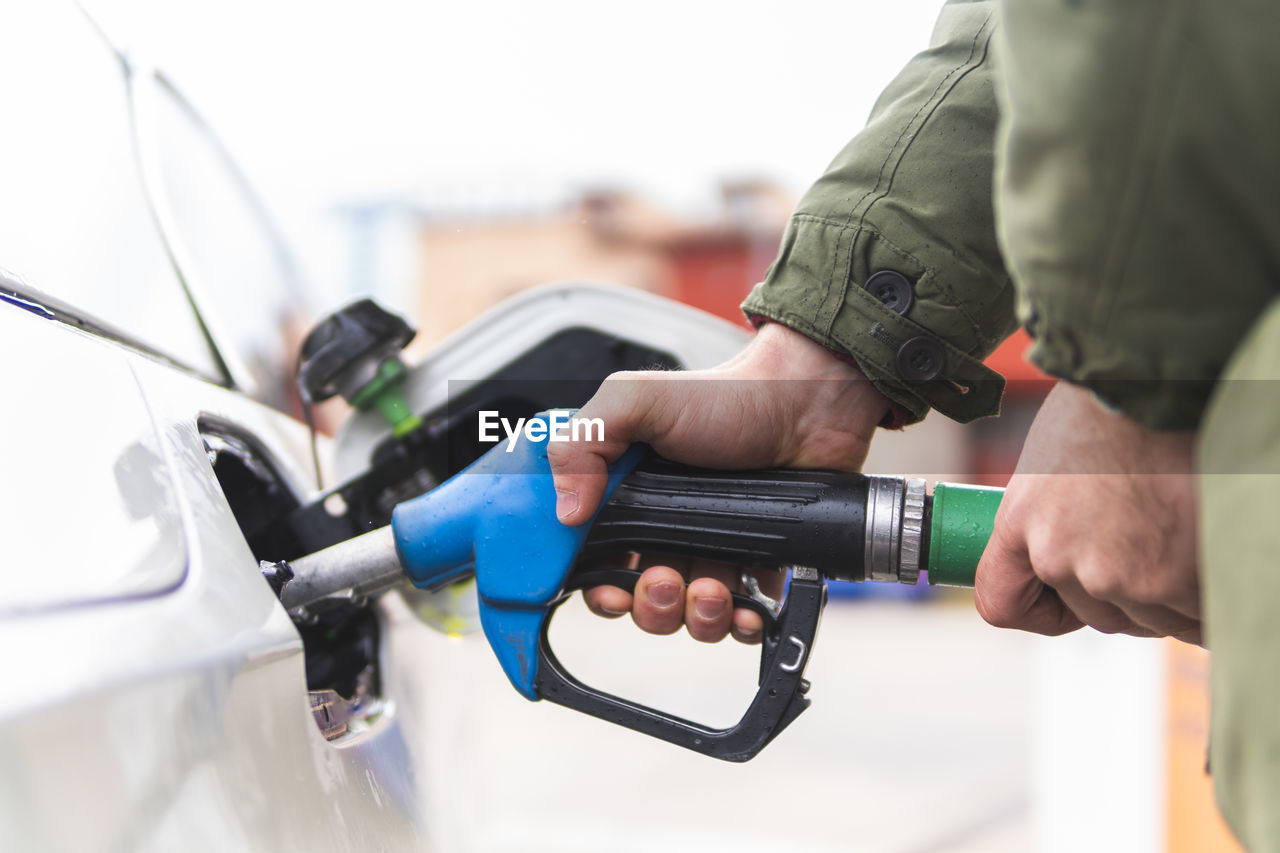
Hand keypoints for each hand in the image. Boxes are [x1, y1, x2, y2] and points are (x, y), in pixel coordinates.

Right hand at [549, 322, 891, 642]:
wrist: (807, 403)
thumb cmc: (726, 397)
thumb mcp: (636, 400)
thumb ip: (582, 443)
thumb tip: (564, 512)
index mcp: (629, 497)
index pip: (597, 563)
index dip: (599, 588)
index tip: (610, 590)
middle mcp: (667, 529)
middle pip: (642, 600)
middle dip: (651, 605)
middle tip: (667, 577)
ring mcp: (714, 549)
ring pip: (691, 616)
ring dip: (697, 616)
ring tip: (714, 586)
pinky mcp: (760, 564)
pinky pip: (743, 617)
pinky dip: (742, 623)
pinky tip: (746, 608)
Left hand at [974, 382, 1201, 644]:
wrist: (1166, 378)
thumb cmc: (1117, 400)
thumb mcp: (1059, 456)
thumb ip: (1060, 510)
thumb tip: (1085, 541)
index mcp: (1021, 520)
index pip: (1001, 601)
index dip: (1037, 607)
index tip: (1063, 597)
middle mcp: (1060, 556)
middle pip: (1098, 612)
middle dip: (1126, 589)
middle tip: (1158, 539)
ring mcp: (1118, 574)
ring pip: (1151, 618)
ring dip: (1173, 592)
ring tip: (1190, 532)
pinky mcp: (1175, 580)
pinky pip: (1196, 618)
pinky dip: (1210, 597)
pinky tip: (1218, 555)